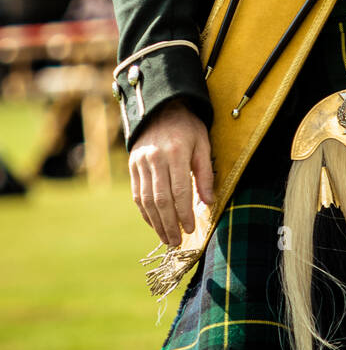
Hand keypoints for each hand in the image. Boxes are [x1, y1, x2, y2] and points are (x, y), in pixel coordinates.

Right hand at [129, 99, 213, 247]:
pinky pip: (137, 194)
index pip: (180, 191)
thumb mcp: (203, 143)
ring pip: (146, 200)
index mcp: (176, 152)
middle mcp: (155, 158)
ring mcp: (141, 162)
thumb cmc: (187, 127)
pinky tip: (154, 223)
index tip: (191, 229)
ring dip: (156, 223)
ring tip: (167, 238)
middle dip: (170, 224)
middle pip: (161, 199)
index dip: (185, 213)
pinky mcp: (132, 165)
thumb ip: (205, 172)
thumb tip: (209, 202)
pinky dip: (145, 212)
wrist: (160, 107)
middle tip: (177, 242)